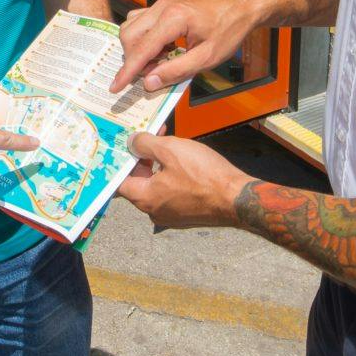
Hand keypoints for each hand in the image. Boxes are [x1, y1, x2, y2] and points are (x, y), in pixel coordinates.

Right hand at [111, 0, 255, 92]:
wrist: (240, 6)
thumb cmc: (228, 30)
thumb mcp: (207, 57)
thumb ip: (176, 71)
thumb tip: (148, 83)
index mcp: (173, 19)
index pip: (141, 49)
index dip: (127, 71)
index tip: (115, 87)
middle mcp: (161, 8)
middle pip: (128, 36)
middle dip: (132, 60)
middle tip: (150, 75)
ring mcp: (160, 4)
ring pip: (131, 27)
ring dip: (137, 49)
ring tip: (158, 63)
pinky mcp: (162, 6)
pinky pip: (140, 22)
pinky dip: (142, 39)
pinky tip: (161, 50)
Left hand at [116, 132, 250, 229]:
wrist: (236, 198)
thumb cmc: (204, 175)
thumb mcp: (171, 149)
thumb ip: (145, 144)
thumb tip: (131, 142)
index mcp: (145, 198)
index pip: (119, 181)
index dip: (120, 161)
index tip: (123, 146)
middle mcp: (154, 211)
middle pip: (138, 183)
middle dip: (142, 159)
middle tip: (150, 139)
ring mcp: (171, 216)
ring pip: (156, 187)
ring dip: (158, 167)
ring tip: (170, 145)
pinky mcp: (187, 215)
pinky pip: (172, 194)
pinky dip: (172, 178)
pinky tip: (184, 163)